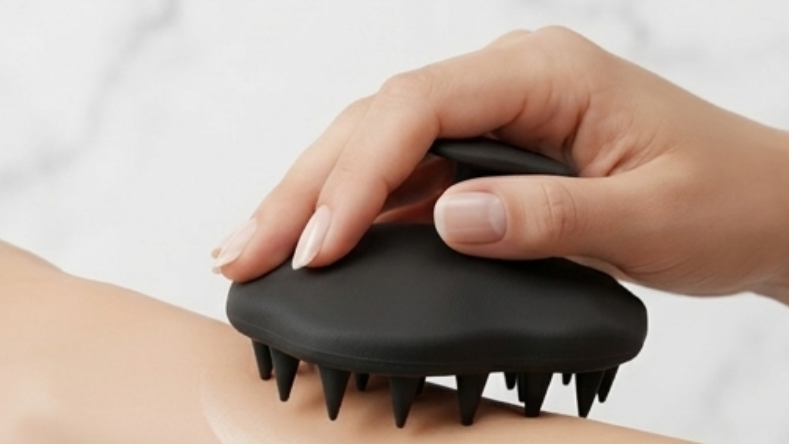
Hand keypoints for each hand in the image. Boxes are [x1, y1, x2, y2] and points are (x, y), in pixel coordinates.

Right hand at [213, 27, 788, 299]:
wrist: (760, 207)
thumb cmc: (721, 198)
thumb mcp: (645, 215)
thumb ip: (546, 217)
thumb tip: (451, 220)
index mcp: (541, 73)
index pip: (417, 108)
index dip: (357, 177)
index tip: (318, 247)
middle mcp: (505, 84)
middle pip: (377, 124)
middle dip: (303, 188)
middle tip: (239, 250)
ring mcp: (491, 120)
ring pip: (379, 149)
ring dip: (313, 199)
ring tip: (252, 247)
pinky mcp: (488, 158)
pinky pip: (406, 178)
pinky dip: (356, 211)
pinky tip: (316, 242)